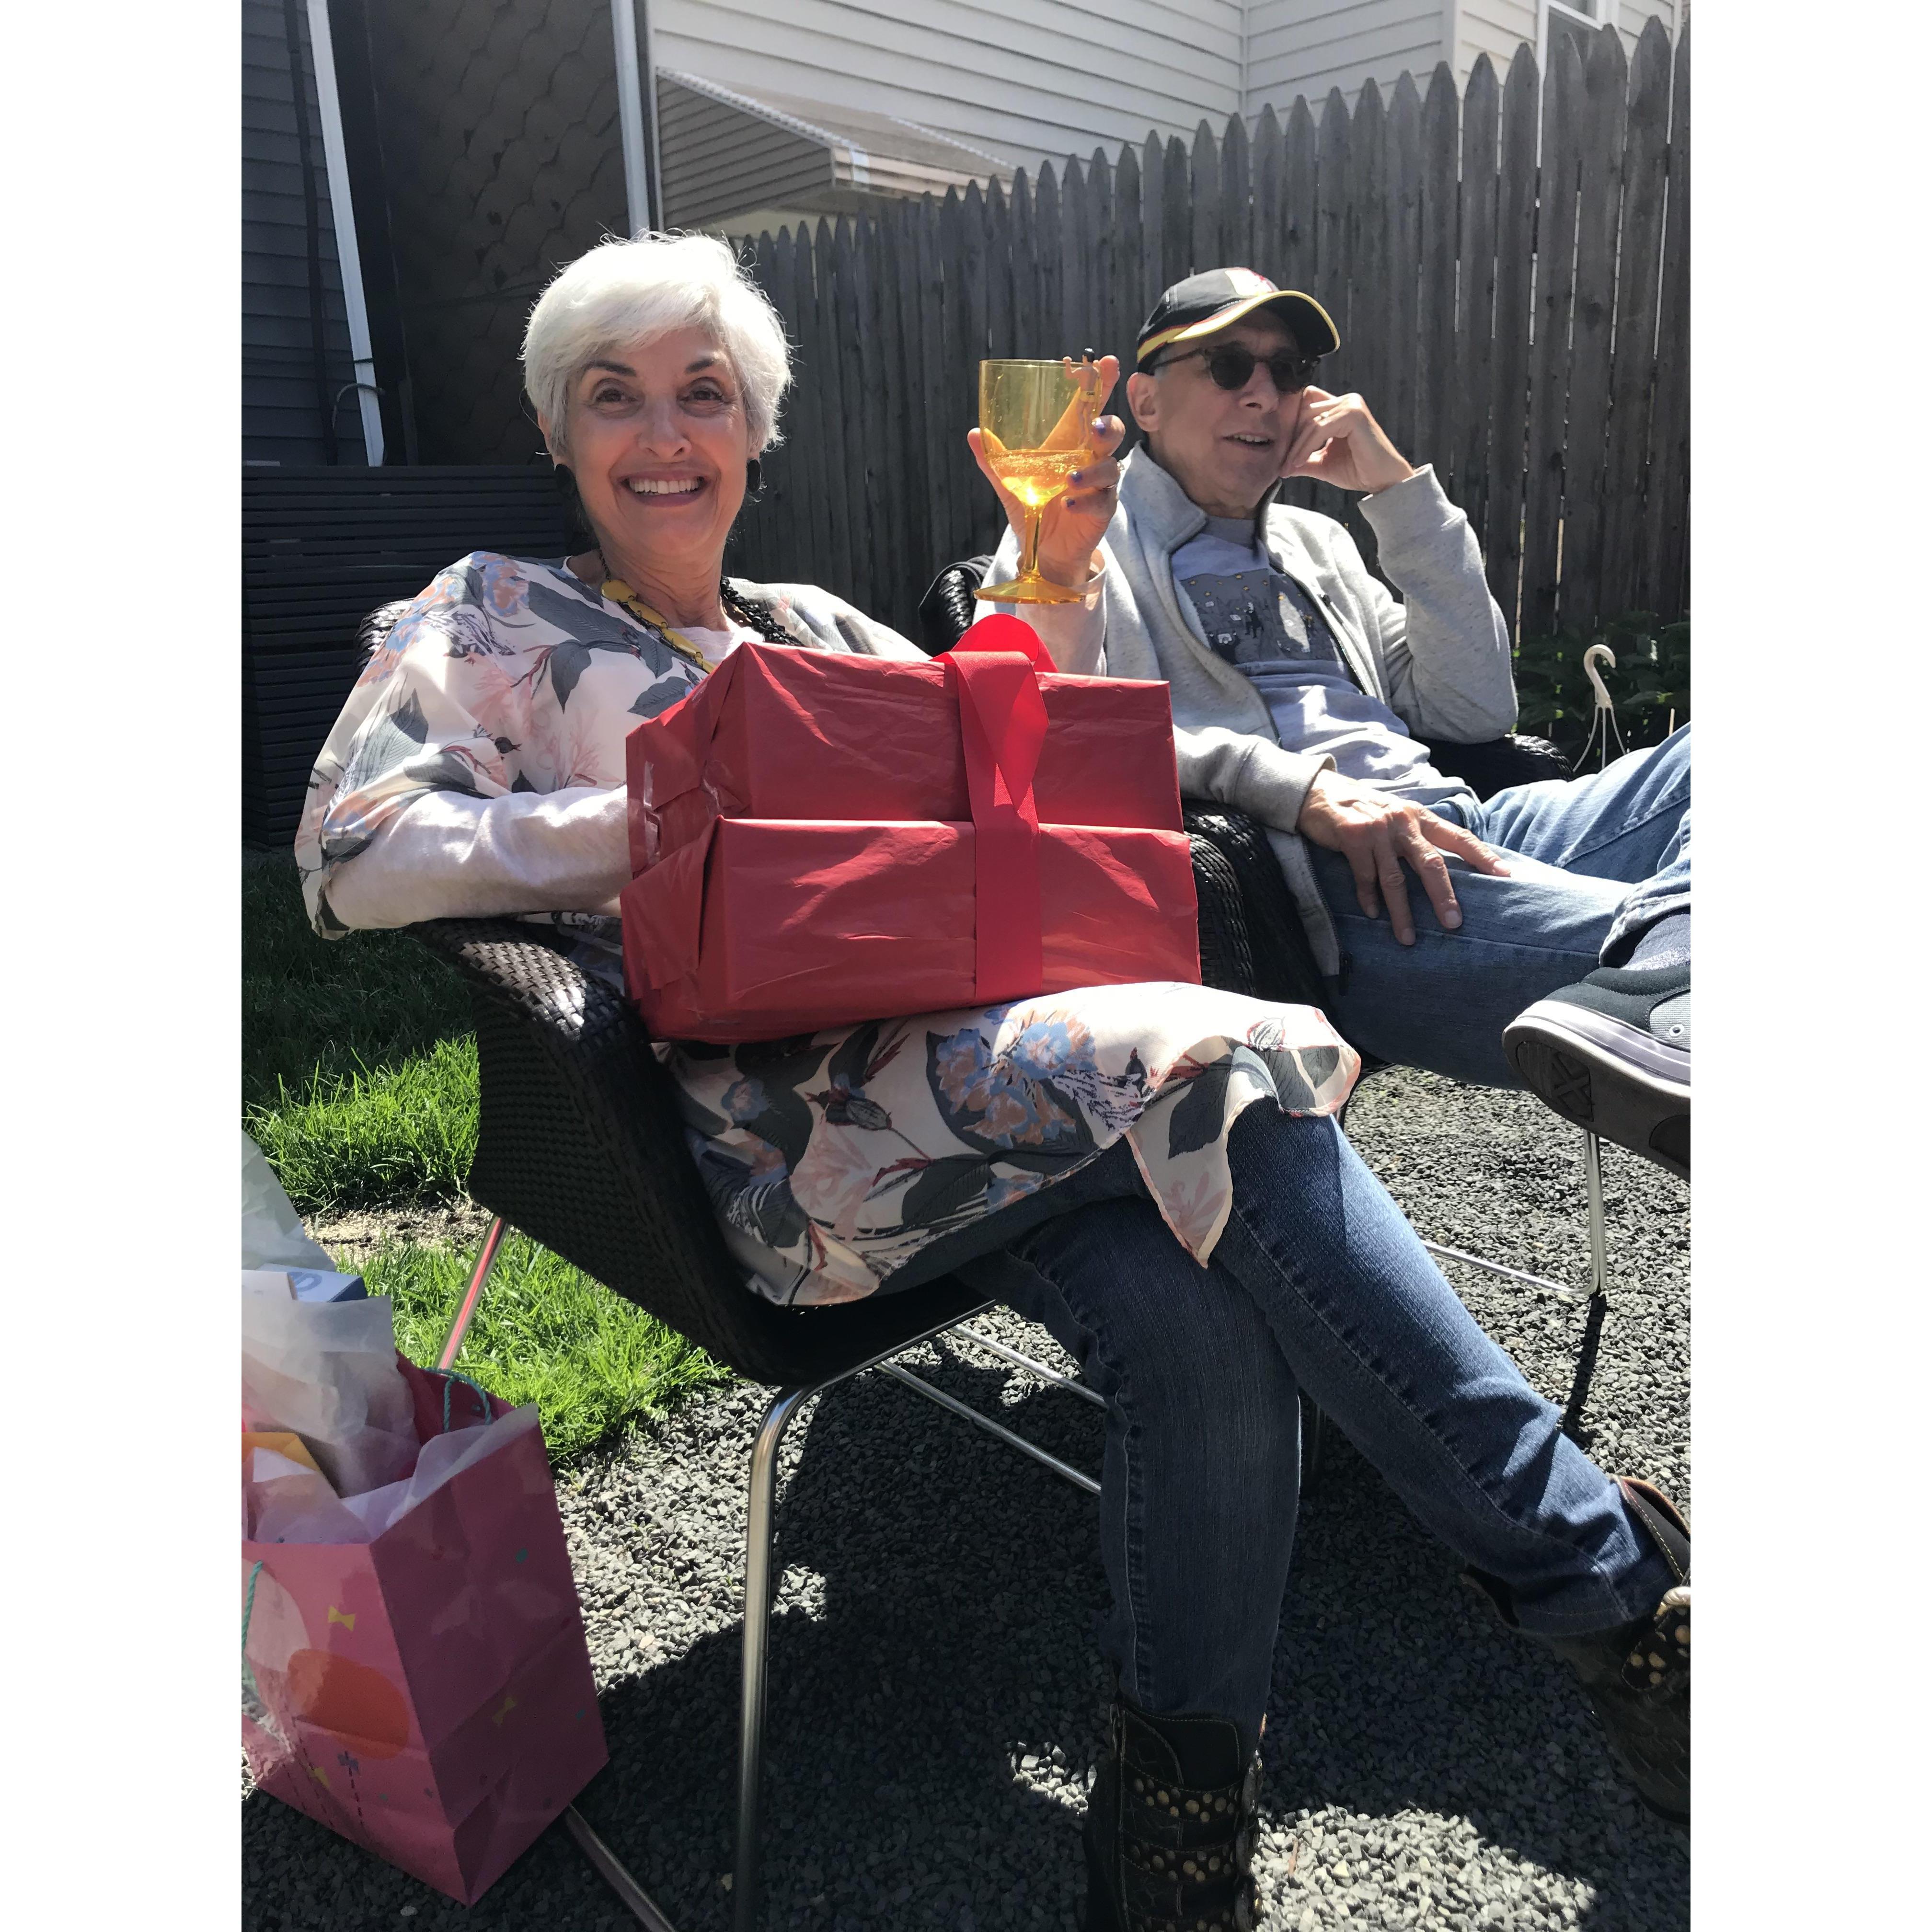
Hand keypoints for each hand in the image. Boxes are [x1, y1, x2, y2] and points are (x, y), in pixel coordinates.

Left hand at [968, 354, 1124, 588]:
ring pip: (1110, 467)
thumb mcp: (1010, 484)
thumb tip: (974, 432)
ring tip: (1069, 480)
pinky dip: (1086, 501)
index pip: (1089, 408)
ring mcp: (1099, 485)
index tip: (1106, 362)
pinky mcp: (1102, 510)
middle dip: (1108, 425)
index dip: (1100, 384)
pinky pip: (1102, 501)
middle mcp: (1089, 460)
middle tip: (1095, 428)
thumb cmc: (1034, 509)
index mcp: (1069, 445)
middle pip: (1111, 432)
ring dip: (1093, 470)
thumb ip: (995, 460)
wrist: (1043, 550)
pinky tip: (1069, 503)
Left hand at [1280, 387, 1416, 494]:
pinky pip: (1319, 428)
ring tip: (1288, 468)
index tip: (1281, 453)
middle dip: (1291, 438)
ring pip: (1310, 422)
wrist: (1381, 481)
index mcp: (1339, 407)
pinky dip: (1306, 447)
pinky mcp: (1353, 414)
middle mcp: (1346, 401)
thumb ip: (1303, 458)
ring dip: (1296, 447)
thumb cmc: (1357, 470)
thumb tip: (1280, 465)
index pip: (1306, 406)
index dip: (1291, 426)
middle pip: (1305, 412)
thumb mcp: (1322, 463)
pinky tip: (1298, 463)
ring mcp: (1351, 404)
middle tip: (1281, 463)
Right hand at [1295, 770, 1509, 944]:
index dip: (1482, 855)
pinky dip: (1368, 898)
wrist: (1318, 792)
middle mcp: (1403, 821)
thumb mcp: (1396, 813)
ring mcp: (1378, 830)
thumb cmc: (1361, 807)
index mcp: (1419, 816)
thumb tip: (1443, 863)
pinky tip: (1373, 914)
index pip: (1458, 836)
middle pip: (1431, 863)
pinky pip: (1365, 877)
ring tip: (1408, 938)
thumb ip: (1416, 833)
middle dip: (1443, 896)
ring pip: (1395, 879)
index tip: (1503, 875)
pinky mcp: (1353, 838)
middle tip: (1453, 922)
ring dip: (1402, 913)